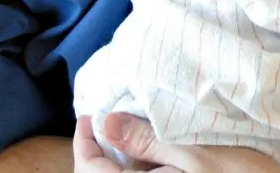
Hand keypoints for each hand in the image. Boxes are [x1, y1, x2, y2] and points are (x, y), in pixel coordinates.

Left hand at [74, 114, 279, 171]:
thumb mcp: (193, 152)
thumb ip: (147, 141)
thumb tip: (106, 124)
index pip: (92, 171)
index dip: (85, 143)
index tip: (90, 113)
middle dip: (103, 149)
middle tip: (110, 115)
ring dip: (125, 156)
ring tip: (134, 124)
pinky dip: (145, 164)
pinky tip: (157, 145)